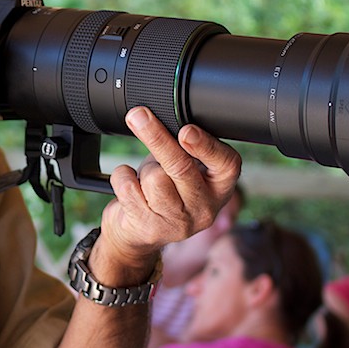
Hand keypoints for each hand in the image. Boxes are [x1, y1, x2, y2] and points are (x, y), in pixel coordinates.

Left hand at [94, 107, 241, 283]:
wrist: (141, 231)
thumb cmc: (167, 188)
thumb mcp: (185, 165)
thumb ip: (184, 147)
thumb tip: (162, 118)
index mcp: (220, 186)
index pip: (225, 164)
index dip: (206, 146)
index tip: (186, 130)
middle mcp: (205, 208)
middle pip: (181, 167)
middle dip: (157, 137)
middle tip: (139, 116)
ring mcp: (178, 223)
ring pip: (154, 179)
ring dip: (144, 169)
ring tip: (147, 177)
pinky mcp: (150, 229)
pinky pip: (129, 188)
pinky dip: (123, 177)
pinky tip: (131, 183)